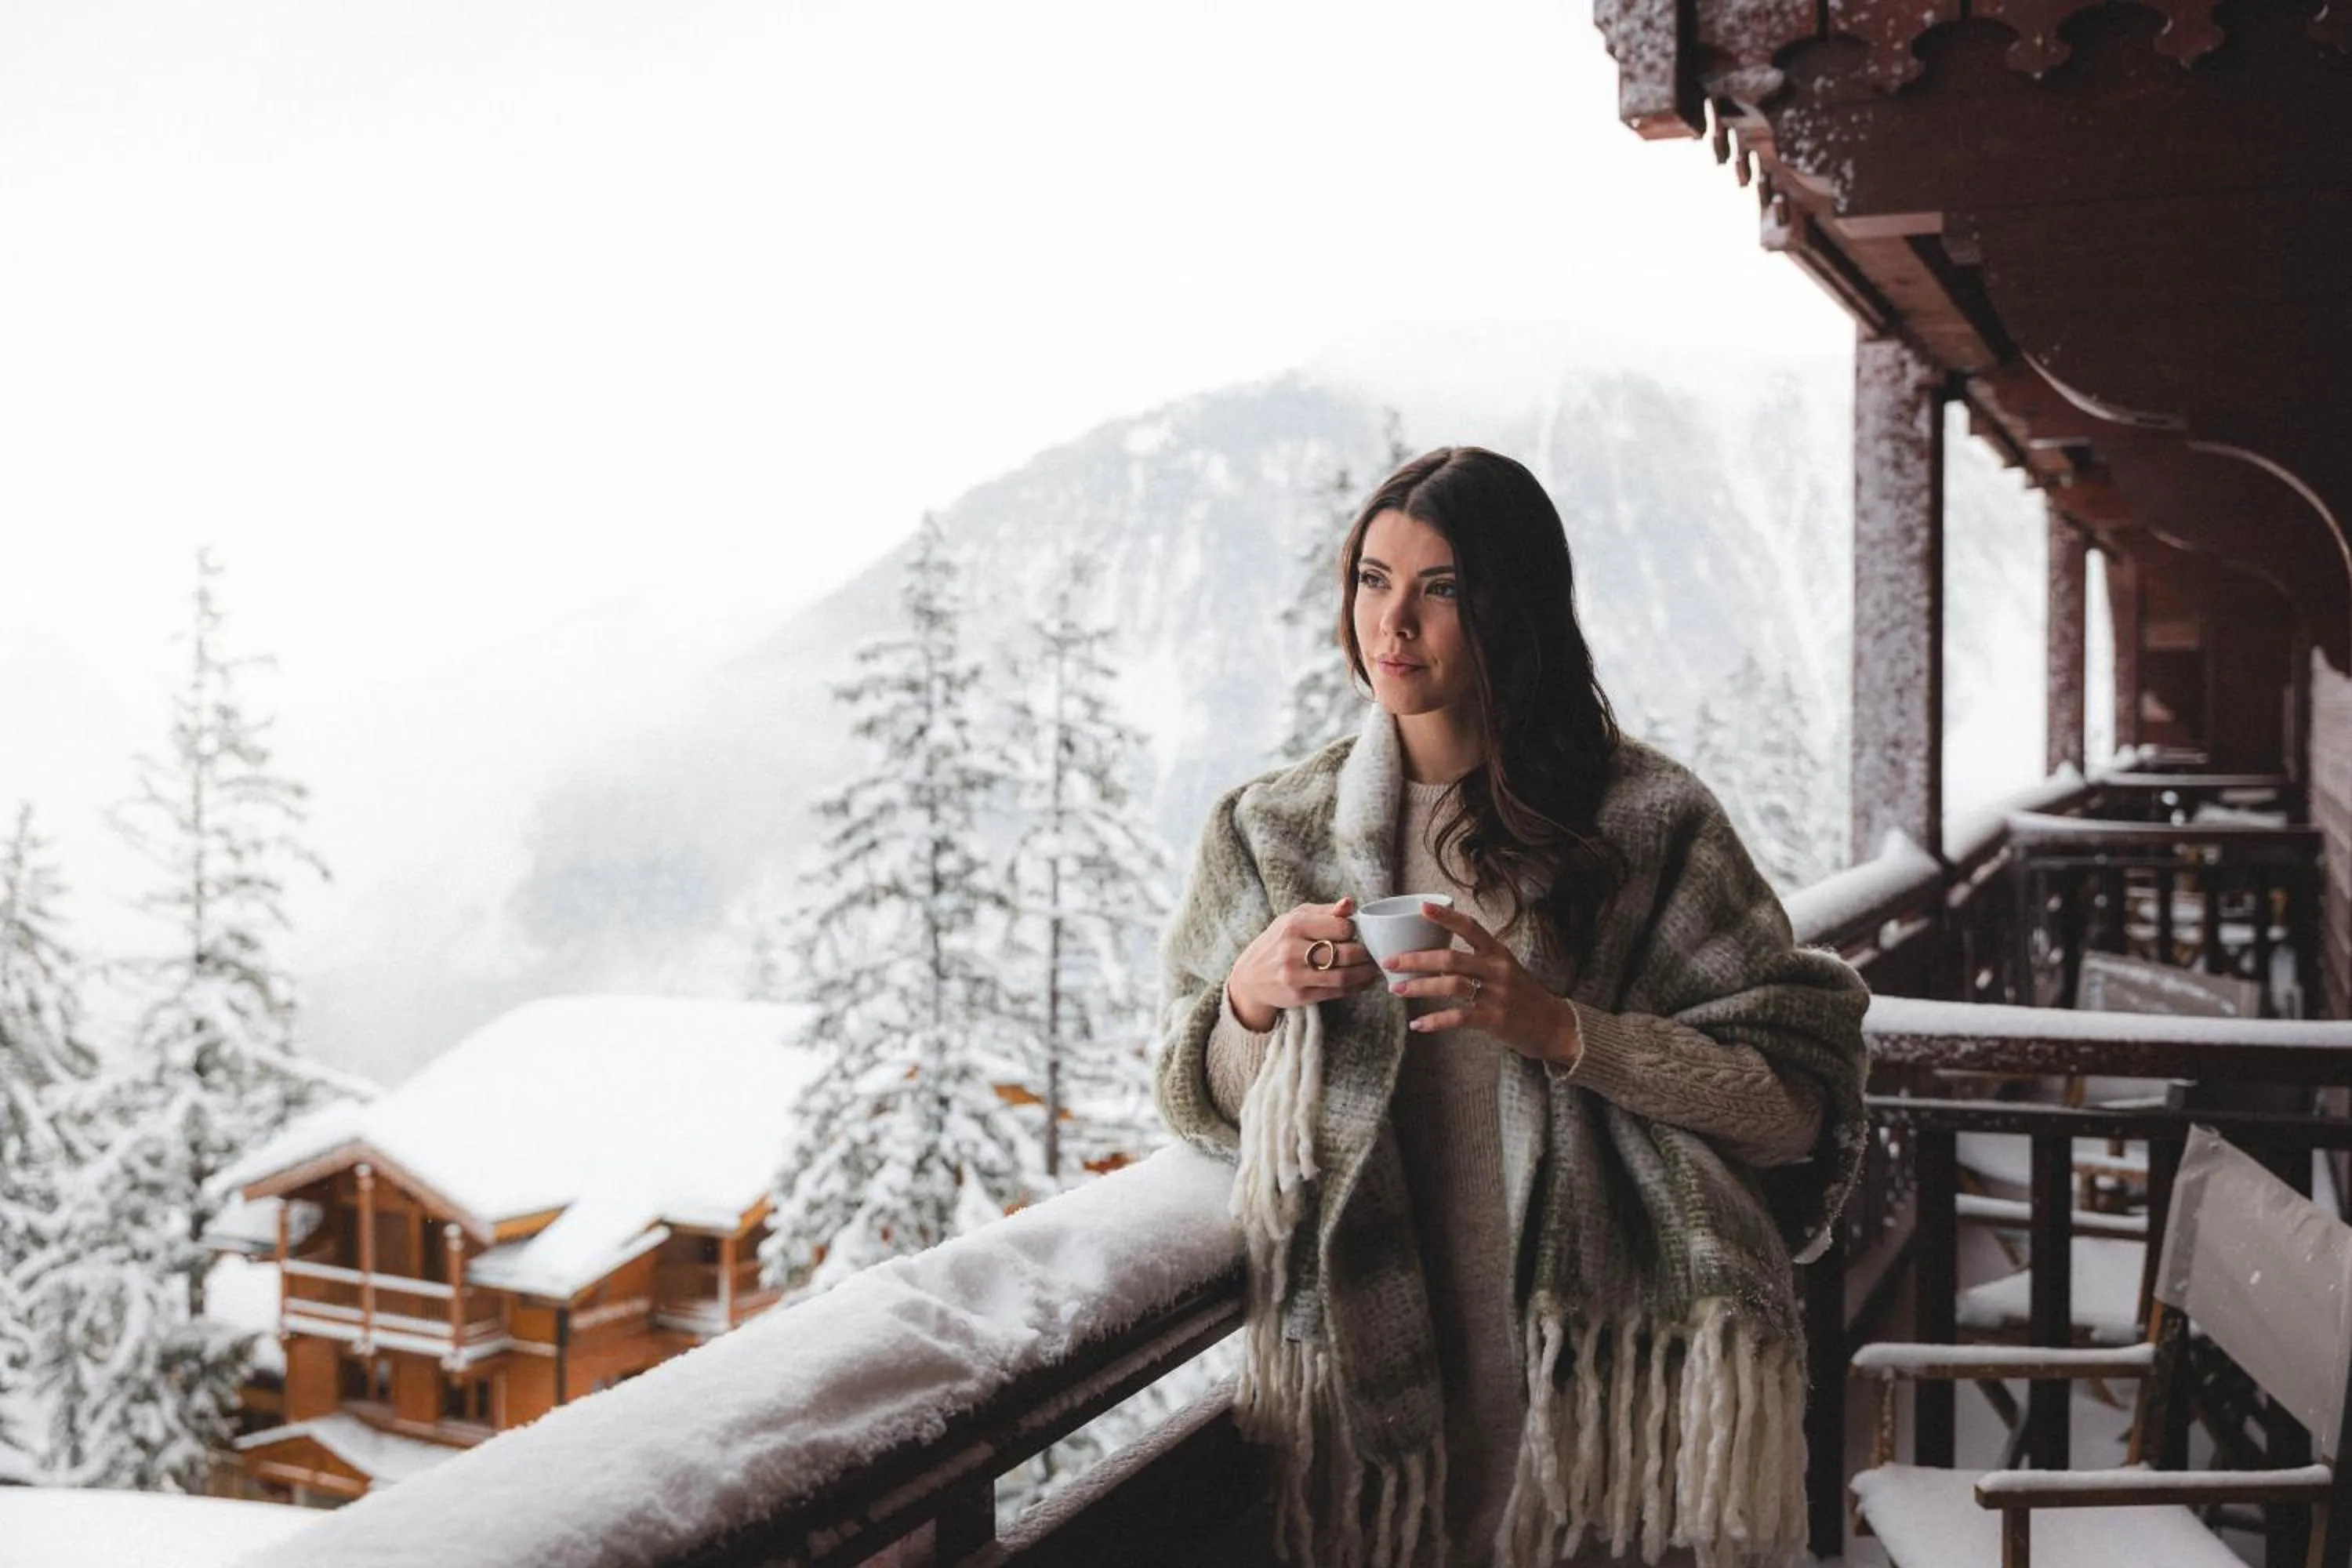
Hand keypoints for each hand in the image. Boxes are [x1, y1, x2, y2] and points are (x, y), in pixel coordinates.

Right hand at [1226, 897, 1381, 1029]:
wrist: (1250, 977)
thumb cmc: (1278, 942)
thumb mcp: (1295, 919)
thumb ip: (1325, 911)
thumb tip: (1350, 903)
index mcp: (1293, 925)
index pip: (1340, 927)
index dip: (1353, 930)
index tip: (1355, 934)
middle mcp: (1292, 950)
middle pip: (1345, 953)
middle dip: (1365, 954)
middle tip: (1372, 953)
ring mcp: (1295, 975)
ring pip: (1343, 976)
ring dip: (1365, 974)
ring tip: (1374, 969)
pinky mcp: (1300, 996)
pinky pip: (1336, 992)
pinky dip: (1355, 987)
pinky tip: (1363, 982)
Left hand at [1383, 901, 1581, 1064]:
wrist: (1553, 1025)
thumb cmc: (1523, 995)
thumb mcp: (1504, 969)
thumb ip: (1475, 961)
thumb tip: (1434, 958)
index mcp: (1497, 952)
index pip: (1470, 927)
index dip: (1445, 916)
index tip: (1421, 907)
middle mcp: (1497, 969)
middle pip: (1450, 958)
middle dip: (1415, 959)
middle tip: (1389, 960)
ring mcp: (1496, 994)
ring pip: (1451, 985)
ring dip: (1419, 987)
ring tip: (1396, 989)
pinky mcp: (1495, 1019)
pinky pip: (1458, 1018)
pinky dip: (1434, 1021)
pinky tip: (1417, 1024)